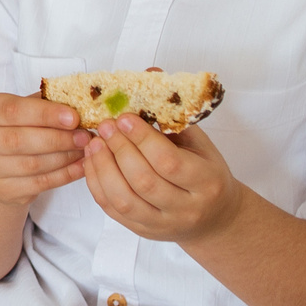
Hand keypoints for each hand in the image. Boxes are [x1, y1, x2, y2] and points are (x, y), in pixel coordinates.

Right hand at [0, 91, 93, 209]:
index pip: (12, 111)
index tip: (73, 117)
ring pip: (31, 165)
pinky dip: (65, 175)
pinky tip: (80, 166)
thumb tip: (82, 105)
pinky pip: (39, 183)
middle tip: (84, 136)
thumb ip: (46, 103)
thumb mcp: (24, 108)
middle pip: (19, 140)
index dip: (45, 114)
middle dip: (57, 138)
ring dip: (64, 157)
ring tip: (85, 149)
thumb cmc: (15, 127)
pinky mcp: (2, 190)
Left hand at [79, 117, 245, 243]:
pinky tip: (92, 161)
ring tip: (94, 143)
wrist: (214, 218)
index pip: (169, 162)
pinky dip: (97, 184)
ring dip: (103, 167)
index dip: (142, 139)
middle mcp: (186, 208)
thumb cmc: (205, 173)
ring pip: (125, 200)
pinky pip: (112, 211)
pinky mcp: (142, 232)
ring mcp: (163, 225)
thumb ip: (173, 114)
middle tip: (104, 126)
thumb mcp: (200, 143)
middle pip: (144, 181)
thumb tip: (151, 73)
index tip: (124, 118)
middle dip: (119, 149)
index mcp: (207, 182)